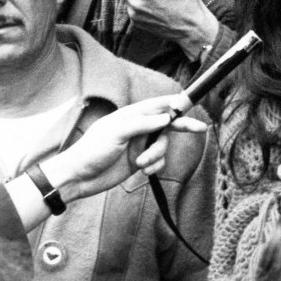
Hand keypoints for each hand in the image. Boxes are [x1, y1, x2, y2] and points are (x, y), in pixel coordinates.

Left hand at [41, 95, 207, 201]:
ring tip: (142, 163)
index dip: (174, 103)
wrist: (78, 177)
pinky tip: (142, 171)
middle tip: (201, 128)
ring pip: (163, 146)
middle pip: (167, 124)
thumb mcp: (117, 132)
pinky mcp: (139, 161)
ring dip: (157, 156)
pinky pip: (158, 161)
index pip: (158, 105)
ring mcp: (139, 145)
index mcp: (131, 115)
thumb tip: (166, 118)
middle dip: (183, 126)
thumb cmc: (92, 150)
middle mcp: (138, 128)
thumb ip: (143, 124)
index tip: (189, 103)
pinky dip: (154, 166)